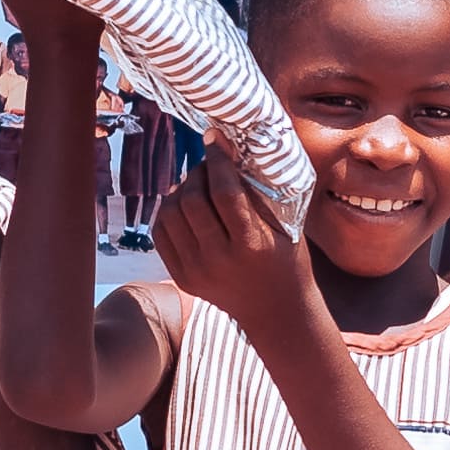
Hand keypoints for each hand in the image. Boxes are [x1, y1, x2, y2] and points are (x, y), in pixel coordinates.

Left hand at [151, 155, 322, 335]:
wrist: (276, 310)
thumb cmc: (288, 260)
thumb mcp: (285, 226)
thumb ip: (260, 192)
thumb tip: (231, 150)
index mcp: (251, 245)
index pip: (224, 191)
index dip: (216, 158)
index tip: (215, 138)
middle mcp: (219, 259)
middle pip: (191, 200)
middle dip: (197, 172)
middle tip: (208, 164)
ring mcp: (196, 271)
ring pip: (169, 214)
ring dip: (180, 189)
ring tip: (196, 184)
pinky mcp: (182, 277)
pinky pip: (161, 233)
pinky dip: (168, 212)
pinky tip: (184, 205)